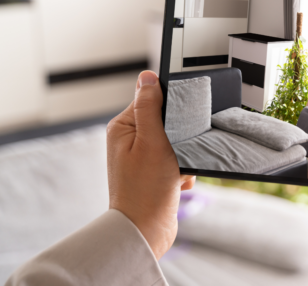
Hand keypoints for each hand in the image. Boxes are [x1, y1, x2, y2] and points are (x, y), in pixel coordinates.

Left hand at [106, 71, 195, 259]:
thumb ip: (150, 107)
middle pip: (168, 123)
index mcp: (123, 128)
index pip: (152, 101)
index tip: (175, 128)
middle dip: (180, 138)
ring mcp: (142, 158)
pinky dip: (183, 171)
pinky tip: (176, 183)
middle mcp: (129, 141)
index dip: (170, 112)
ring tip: (175, 173)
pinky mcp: (154, 173)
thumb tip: (147, 76)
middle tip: (175, 154)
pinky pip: (178, 161)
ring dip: (184, 157)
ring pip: (177, 143)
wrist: (146, 231)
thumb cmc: (146, 189)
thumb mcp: (151, 141)